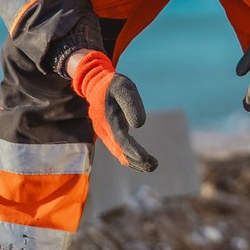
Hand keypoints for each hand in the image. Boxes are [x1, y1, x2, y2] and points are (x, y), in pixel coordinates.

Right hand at [64, 50, 156, 171]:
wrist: (96, 84)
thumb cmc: (113, 85)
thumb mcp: (124, 88)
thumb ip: (131, 104)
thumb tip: (138, 125)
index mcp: (107, 118)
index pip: (120, 138)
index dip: (132, 149)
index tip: (144, 157)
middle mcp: (103, 129)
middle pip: (119, 150)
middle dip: (136, 160)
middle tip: (153, 165)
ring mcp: (104, 133)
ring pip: (118, 153)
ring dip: (134, 162)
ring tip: (152, 165)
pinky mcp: (108, 134)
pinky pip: (118, 150)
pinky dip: (129, 157)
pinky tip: (141, 162)